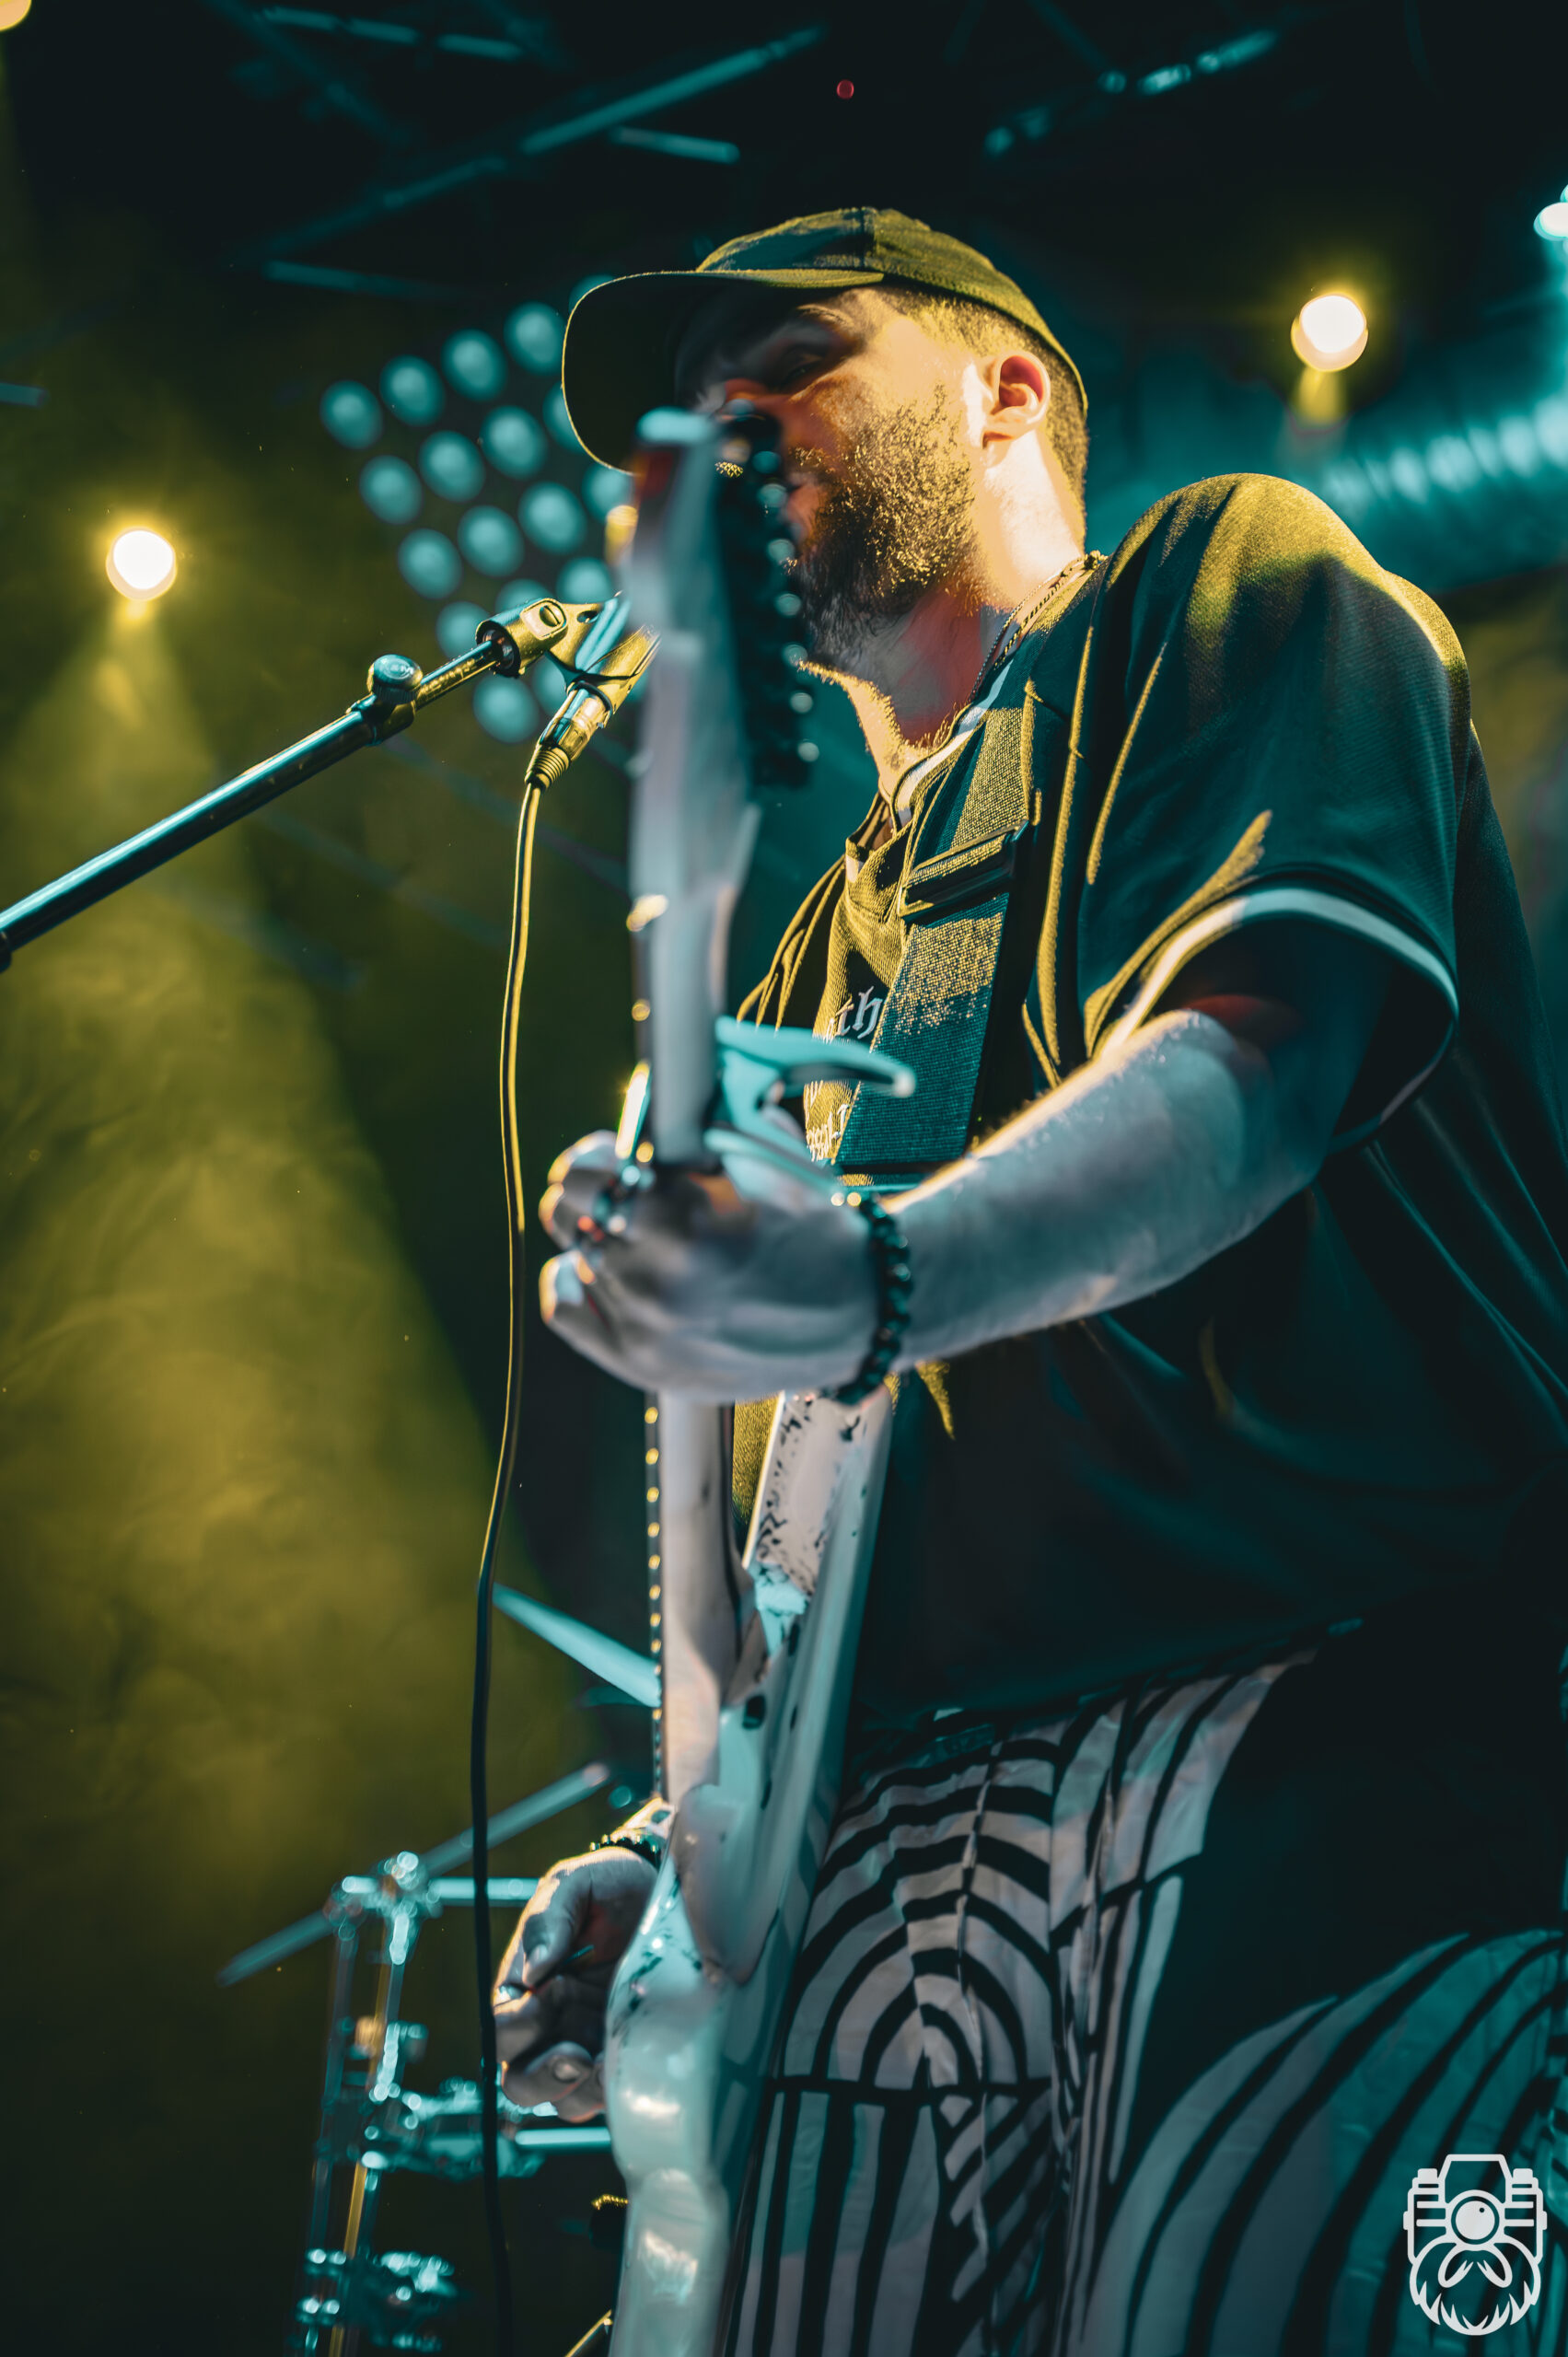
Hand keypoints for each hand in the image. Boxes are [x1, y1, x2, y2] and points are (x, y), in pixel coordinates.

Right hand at [492, 1845, 656, 2119]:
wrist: (661, 1885)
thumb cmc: (607, 1885)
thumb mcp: (574, 1884)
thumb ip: (550, 1919)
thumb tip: (536, 1969)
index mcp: (524, 1988)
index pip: (501, 2027)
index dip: (518, 2026)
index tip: (551, 1998)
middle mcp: (548, 2026)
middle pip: (521, 2080)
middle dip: (543, 2078)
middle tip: (577, 2057)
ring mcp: (585, 2044)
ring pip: (565, 2099)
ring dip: (584, 2092)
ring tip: (612, 2064)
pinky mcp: (620, 2053)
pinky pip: (608, 2092)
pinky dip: (616, 2090)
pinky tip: (638, 2062)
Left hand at [537, 1131, 876, 1400]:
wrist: (861, 1313)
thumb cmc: (820, 1231)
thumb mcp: (773, 1160)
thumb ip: (705, 1127)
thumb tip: (650, 1104)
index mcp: (684, 1228)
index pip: (591, 1174)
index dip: (602, 1155)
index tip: (615, 1151)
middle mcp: (656, 1286)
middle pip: (572, 1216)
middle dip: (600, 1191)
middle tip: (627, 1186)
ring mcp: (646, 1332)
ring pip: (578, 1256)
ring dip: (603, 1235)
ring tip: (641, 1230)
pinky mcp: (643, 1365)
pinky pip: (566, 1312)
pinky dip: (574, 1283)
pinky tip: (600, 1268)